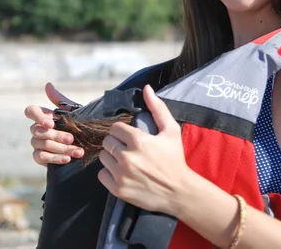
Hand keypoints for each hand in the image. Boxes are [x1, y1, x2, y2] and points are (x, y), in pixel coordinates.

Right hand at [25, 82, 84, 165]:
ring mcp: (37, 144)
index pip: (30, 111)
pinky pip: (41, 157)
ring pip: (42, 145)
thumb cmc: (79, 125)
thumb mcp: (73, 111)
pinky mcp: (40, 157)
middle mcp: (37, 129)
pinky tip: (67, 159)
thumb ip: (59, 100)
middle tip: (72, 139)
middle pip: (38, 131)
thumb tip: (47, 85)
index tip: (52, 123)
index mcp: (44, 116)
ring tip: (77, 151)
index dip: (38, 117)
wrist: (89, 144)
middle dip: (57, 136)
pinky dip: (55, 158)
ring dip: (61, 148)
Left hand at [97, 84, 189, 214]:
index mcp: (138, 140)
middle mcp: (127, 157)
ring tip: (126, 161)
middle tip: (129, 149)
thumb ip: (157, 108)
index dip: (122, 131)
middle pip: (107, 142)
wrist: (179, 192)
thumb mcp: (171, 130)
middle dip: (117, 143)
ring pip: (103, 157)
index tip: (130, 137)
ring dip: (112, 157)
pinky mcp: (118, 189)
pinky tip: (122, 173)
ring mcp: (121, 174)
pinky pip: (101, 175)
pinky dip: (109, 173)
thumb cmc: (175, 159)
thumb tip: (146, 88)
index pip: (115, 128)